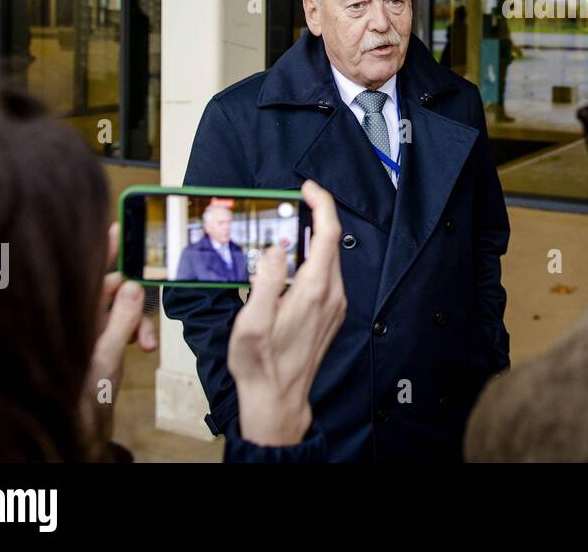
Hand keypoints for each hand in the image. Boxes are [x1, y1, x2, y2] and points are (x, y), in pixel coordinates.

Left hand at [82, 221, 158, 453]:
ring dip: (138, 322)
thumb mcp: (106, 360)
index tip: (115, 228)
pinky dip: (134, 334)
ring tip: (146, 345)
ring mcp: (86, 336)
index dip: (100, 250)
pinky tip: (141, 347)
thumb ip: (121, 320)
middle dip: (133, 299)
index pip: (86, 276)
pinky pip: (120, 328)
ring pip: (119, 311)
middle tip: (145, 319)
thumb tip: (133, 285)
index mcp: (71, 321)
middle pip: (109, 291)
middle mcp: (76, 324)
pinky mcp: (96, 347)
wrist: (77, 440)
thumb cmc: (80, 406)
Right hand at [228, 180, 346, 445]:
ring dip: (312, 240)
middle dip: (315, 217)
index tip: (308, 188)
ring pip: (329, 260)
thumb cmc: (261, 365)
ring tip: (287, 230)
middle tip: (291, 203)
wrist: (278, 400)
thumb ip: (265, 280)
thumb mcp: (252, 321)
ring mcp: (335, 306)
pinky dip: (313, 260)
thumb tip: (277, 248)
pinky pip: (327, 277)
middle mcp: (332, 295)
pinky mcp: (331, 315)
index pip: (328, 233)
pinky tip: (292, 264)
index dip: (321, 204)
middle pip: (331, 242)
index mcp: (315, 290)